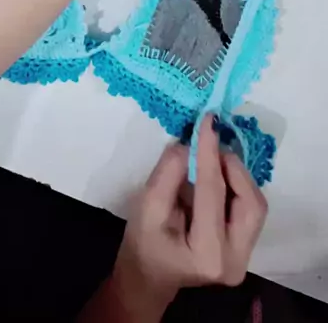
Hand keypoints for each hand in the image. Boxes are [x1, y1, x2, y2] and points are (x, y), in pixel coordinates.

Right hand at [112, 117, 266, 318]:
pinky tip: (216, 176)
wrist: (149, 277)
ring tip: (211, 160)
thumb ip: (167, 176)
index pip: (213, 194)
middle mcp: (234, 260)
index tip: (208, 121)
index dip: (210, 154)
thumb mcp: (146, 210)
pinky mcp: (245, 248)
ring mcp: (244, 257)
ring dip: (236, 175)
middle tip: (210, 145)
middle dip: (232, 167)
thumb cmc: (142, 246)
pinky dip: (235, 185)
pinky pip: (249, 208)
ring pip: (254, 204)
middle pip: (250, 202)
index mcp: (207, 255)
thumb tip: (188, 145)